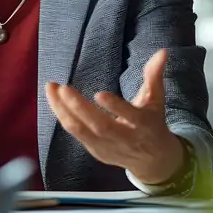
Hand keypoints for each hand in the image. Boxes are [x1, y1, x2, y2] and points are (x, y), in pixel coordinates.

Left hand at [46, 49, 183, 185]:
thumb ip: (155, 76)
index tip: (99, 94)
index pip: (130, 116)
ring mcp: (108, 147)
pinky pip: (75, 134)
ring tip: (51, 88)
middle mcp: (125, 139)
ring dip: (63, 110)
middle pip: (100, 126)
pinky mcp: (95, 151)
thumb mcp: (156, 100)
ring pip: (81, 131)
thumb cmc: (153, 124)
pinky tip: (54, 100)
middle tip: (63, 88)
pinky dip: (63, 117)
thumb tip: (162, 52)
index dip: (115, 107)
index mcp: (144, 125)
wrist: (154, 161)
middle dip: (79, 107)